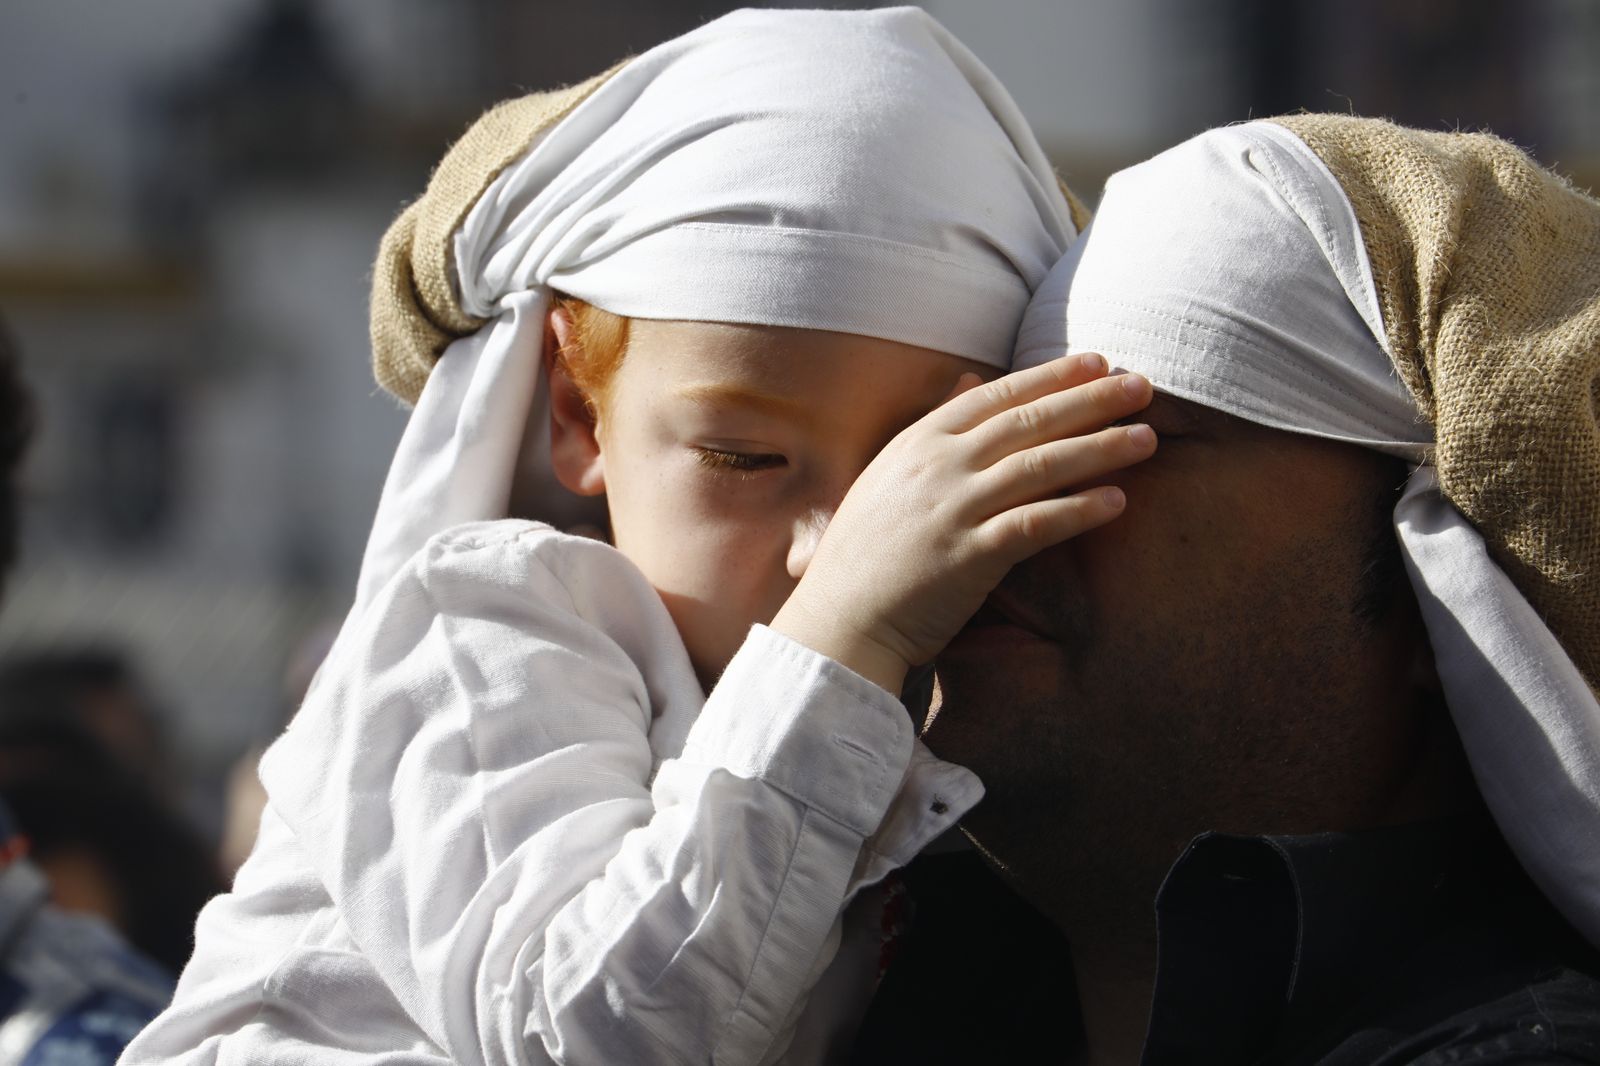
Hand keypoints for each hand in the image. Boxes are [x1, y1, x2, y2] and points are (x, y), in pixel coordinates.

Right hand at [770, 353, 1154, 693]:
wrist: (840, 620)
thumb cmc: (866, 552)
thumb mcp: (890, 473)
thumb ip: (934, 426)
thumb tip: (969, 377)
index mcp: (918, 440)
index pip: (997, 395)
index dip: (1051, 376)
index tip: (1097, 362)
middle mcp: (938, 465)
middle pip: (1029, 421)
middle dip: (1091, 400)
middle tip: (1142, 385)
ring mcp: (953, 509)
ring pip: (1041, 465)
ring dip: (1100, 448)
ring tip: (1146, 438)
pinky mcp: (969, 556)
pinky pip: (1035, 524)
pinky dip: (1078, 510)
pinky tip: (1116, 501)